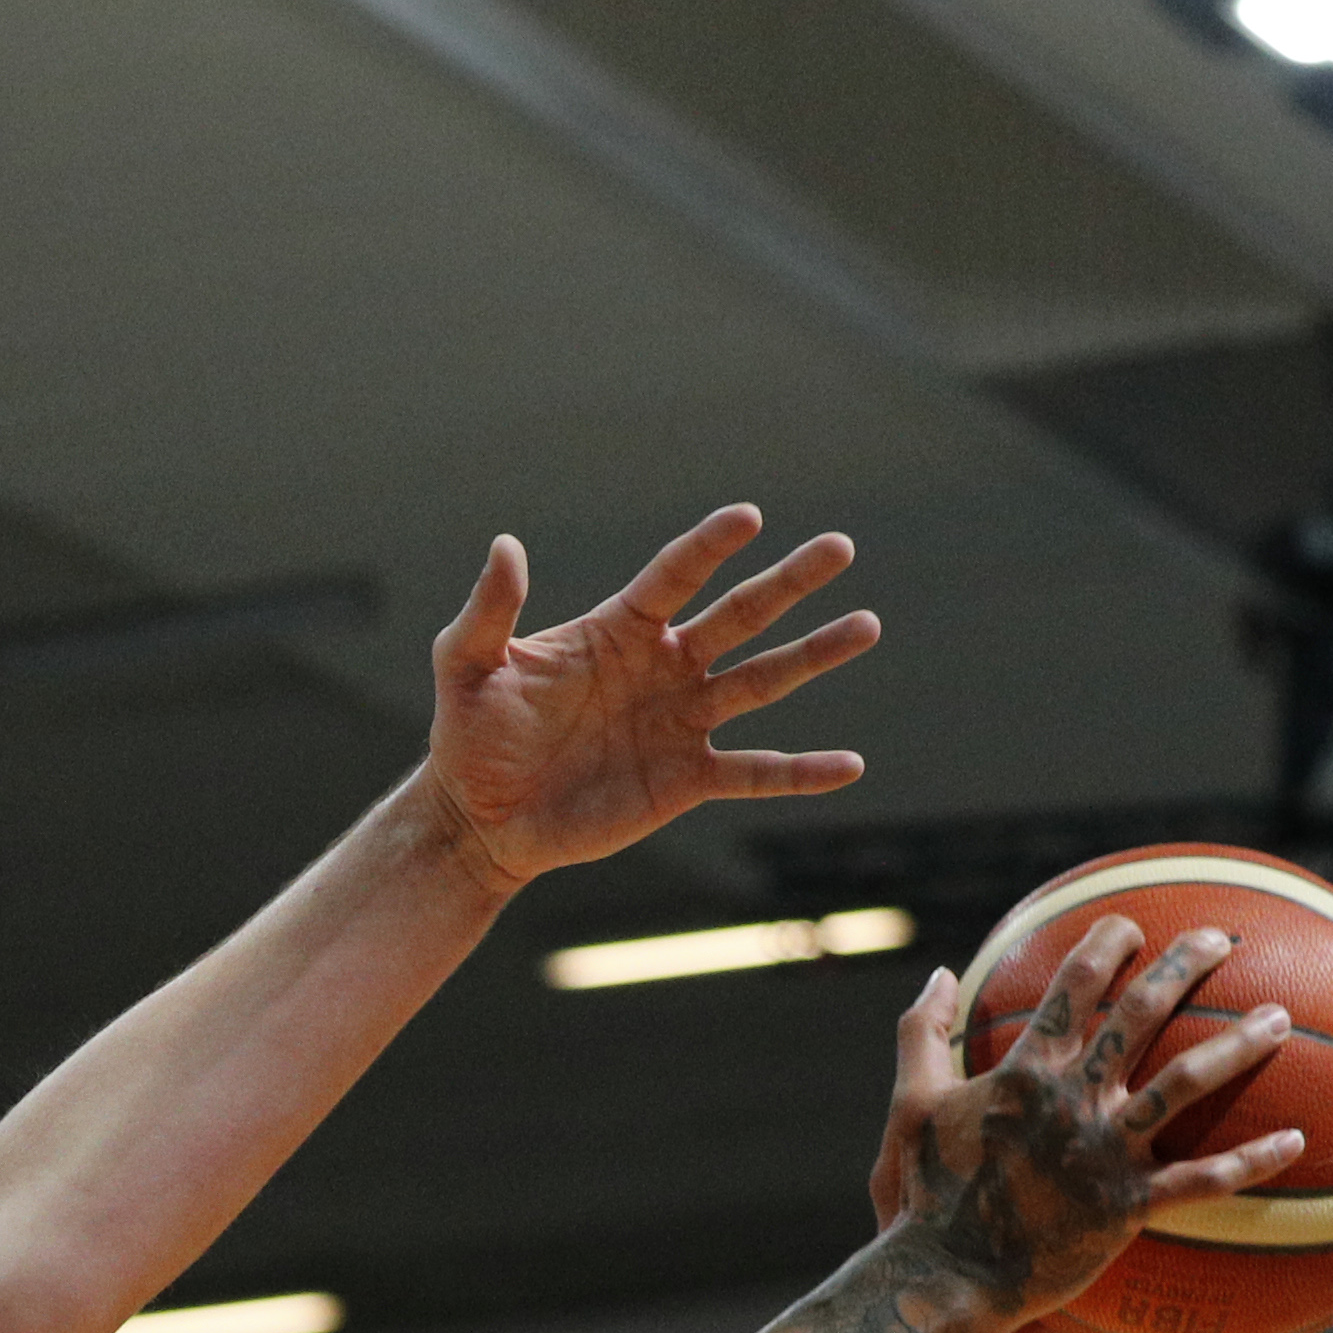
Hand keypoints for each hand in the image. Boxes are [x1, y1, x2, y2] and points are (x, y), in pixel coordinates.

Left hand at [418, 503, 878, 888]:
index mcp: (619, 632)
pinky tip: (849, 765)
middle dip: (787, 583)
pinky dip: (800, 772)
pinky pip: (754, 772)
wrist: (480, 817)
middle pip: (737, 616)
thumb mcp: (466, 667)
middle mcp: (663, 668)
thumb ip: (488, 611)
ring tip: (866, 624)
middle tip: (839, 546)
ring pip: (761, 681)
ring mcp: (681, 722)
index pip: (672, 578)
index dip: (707, 547)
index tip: (747, 515)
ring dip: (814, 654)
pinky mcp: (686, 779)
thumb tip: (505, 545)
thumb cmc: (469, 736)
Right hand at [872, 921, 1302, 1325]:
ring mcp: (1104, 1150)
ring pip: (1186, 1082)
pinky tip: (1296, 1141)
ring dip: (1238, 1045)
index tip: (1131, 928)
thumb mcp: (911, 1104)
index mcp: (1022, 1072)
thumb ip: (922, 1035)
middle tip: (1219, 940)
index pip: (1071, 987)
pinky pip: (1204, 1179)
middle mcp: (1071, 1099)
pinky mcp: (1128, 1204)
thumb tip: (937, 975)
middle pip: (1140, 1014)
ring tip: (1279, 1017)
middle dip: (1183, 966)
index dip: (1104, 946)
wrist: (946, 1277)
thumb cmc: (925, 1194)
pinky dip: (1253, 1160)